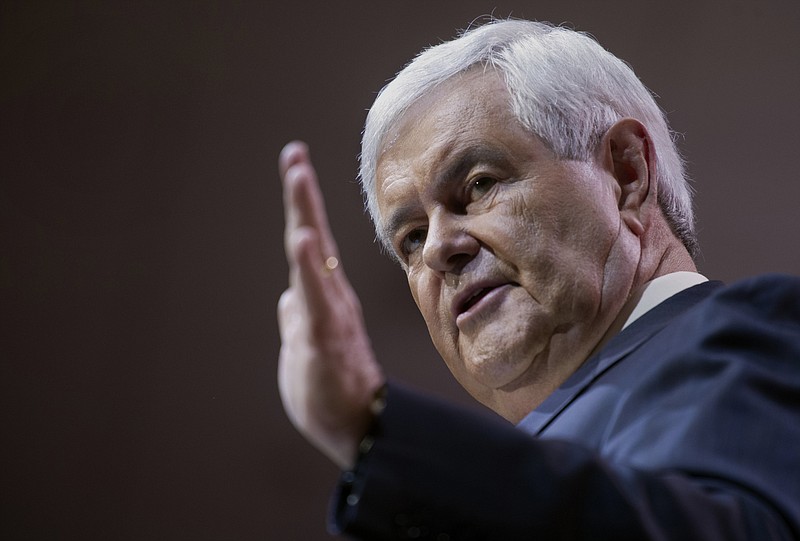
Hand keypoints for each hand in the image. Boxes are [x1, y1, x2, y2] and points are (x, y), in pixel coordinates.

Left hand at [277, 141, 384, 468]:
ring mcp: (329, 314)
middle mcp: (329, 298)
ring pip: (314, 259)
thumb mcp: (304, 347)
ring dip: (305, 215)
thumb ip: (297, 317)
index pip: (311, 244)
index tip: (296, 163)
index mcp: (323, 298)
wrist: (357, 428)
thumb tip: (287, 297)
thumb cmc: (330, 389)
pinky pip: (315, 298)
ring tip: (299, 174)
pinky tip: (304, 241)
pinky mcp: (325, 338)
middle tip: (294, 154)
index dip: (303, 205)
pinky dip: (309, 268)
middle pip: (313, 238)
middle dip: (302, 195)